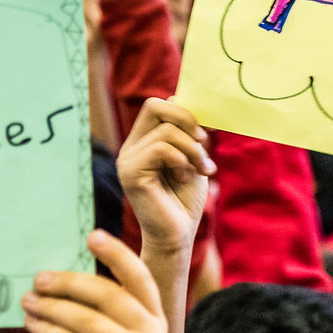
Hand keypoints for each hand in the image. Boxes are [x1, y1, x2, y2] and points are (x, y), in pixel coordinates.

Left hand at [26, 231, 168, 332]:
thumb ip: (105, 313)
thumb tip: (65, 275)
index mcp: (158, 323)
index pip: (139, 278)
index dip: (116, 254)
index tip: (91, 236)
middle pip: (105, 293)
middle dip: (67, 282)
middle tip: (39, 279)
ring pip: (81, 318)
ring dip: (48, 307)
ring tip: (27, 302)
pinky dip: (44, 330)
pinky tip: (32, 325)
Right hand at [116, 99, 214, 257]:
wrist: (177, 235)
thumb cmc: (185, 199)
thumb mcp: (191, 157)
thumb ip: (185, 131)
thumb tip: (178, 96)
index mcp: (142, 142)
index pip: (157, 106)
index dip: (185, 112)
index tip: (204, 135)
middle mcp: (130, 148)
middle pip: (154, 106)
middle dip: (187, 120)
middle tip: (203, 144)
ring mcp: (127, 160)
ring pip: (165, 130)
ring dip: (192, 149)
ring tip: (201, 170)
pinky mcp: (131, 173)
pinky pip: (161, 149)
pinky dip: (183, 160)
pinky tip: (187, 177)